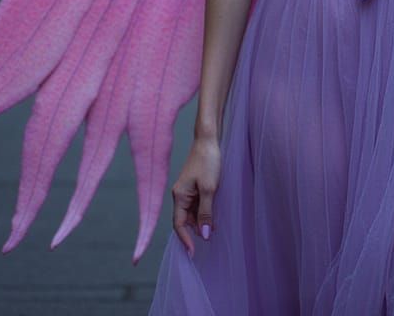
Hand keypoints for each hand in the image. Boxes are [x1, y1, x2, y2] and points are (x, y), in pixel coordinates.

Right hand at [171, 135, 220, 257]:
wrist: (209, 140)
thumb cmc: (208, 162)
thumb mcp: (209, 189)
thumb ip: (206, 213)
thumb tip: (203, 236)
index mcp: (179, 196)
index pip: (179, 224)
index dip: (185, 240)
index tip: (193, 254)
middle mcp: (180, 195)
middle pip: (185, 220)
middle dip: (196, 231)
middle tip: (210, 240)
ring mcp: (187, 190)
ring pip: (192, 213)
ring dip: (201, 222)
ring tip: (214, 229)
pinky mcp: (195, 186)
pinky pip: (197, 205)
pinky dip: (204, 212)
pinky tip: (214, 216)